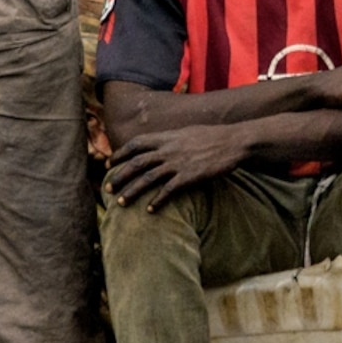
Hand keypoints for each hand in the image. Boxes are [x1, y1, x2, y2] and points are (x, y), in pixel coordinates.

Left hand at [105, 121, 253, 211]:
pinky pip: (168, 191)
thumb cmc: (212, 137)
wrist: (234, 141)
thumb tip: (159, 145)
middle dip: (119, 177)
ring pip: (148, 178)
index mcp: (166, 137)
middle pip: (136, 164)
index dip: (120, 154)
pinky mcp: (189, 176)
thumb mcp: (187, 132)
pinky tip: (150, 210)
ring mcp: (178, 163)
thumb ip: (170, 139)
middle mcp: (168, 149)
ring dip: (132, 191)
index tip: (109, 164)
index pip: (135, 144)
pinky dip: (157, 201)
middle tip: (107, 189)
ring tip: (121, 203)